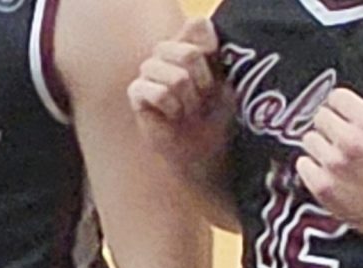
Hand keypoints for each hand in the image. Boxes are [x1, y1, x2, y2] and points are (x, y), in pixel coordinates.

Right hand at [129, 17, 231, 182]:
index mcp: (190, 44)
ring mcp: (150, 72)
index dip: (209, 44)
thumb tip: (204, 46)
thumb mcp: (226, 81)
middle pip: (188, 53)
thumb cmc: (214, 115)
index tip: (216, 67)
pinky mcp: (136, 93)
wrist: (201, 148)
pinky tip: (172, 116)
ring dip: (188, 100)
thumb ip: (217, 56)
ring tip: (187, 110)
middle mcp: (168, 54)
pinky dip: (170, 107)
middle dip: (202, 82)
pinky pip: (156, 92)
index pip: (196, 25)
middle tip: (202, 99)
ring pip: (174, 76)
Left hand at [297, 89, 362, 239]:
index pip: (336, 97)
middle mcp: (348, 141)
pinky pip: (301, 163)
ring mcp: (332, 164)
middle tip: (338, 132)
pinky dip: (310, 165)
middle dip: (328, 122)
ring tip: (334, 152)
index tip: (341, 109)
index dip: (338, 102)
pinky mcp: (320, 184)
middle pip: (319, 116)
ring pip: (308, 139)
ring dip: (318, 143)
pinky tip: (325, 168)